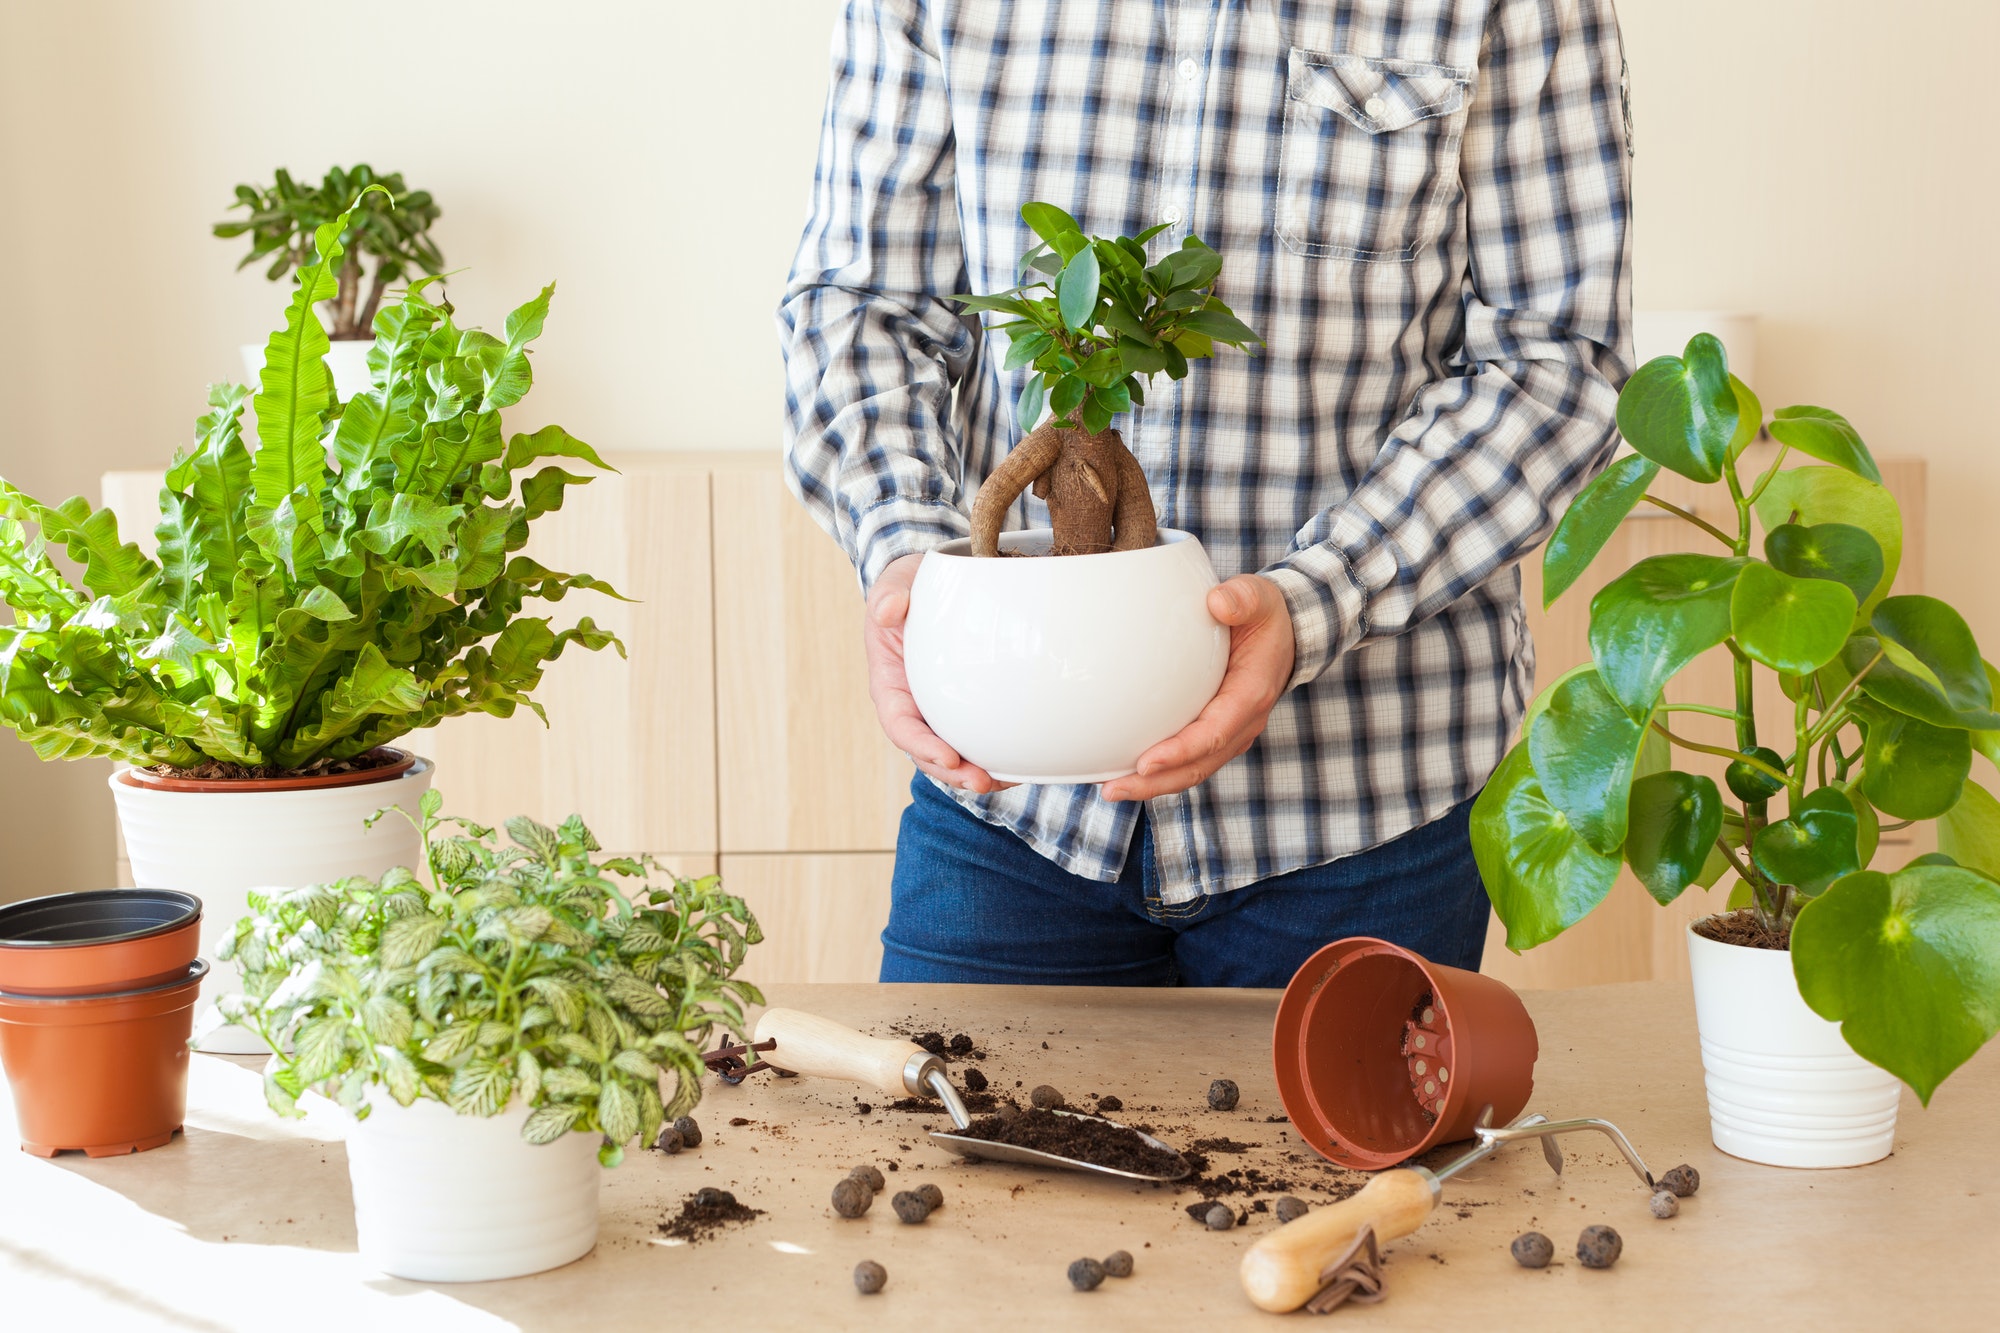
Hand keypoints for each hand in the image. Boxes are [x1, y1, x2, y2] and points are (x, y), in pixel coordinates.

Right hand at [865, 553, 1013, 794]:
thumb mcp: (897, 583)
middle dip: (953, 773)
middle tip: (983, 781)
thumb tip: (888, 611)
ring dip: (977, 773)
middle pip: (927, 752)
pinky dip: (996, 756)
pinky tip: (1021, 763)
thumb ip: (889, 594)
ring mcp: (939, 713)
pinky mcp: (965, 710)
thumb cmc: (913, 588)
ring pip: (954, 755)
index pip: (900, 724)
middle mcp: (913, 707)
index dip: (921, 746)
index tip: (948, 756)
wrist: (937, 589)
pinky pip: (977, 739)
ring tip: (1007, 780)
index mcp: (890, 685)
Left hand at [1102, 573, 1295, 801]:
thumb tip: (1217, 602)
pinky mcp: (1214, 733)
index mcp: (1250, 694)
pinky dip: (1157, 771)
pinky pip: (1187, 759)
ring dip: (1151, 785)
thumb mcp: (1259, 597)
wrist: (1285, 633)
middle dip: (1155, 783)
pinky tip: (1122, 770)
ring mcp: (1229, 733)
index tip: (1146, 763)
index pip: (1214, 733)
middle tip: (1112, 790)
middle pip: (1198, 765)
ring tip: (1109, 789)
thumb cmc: (1264, 615)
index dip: (1181, 752)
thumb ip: (1242, 598)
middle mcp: (1242, 724)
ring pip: (1190, 770)